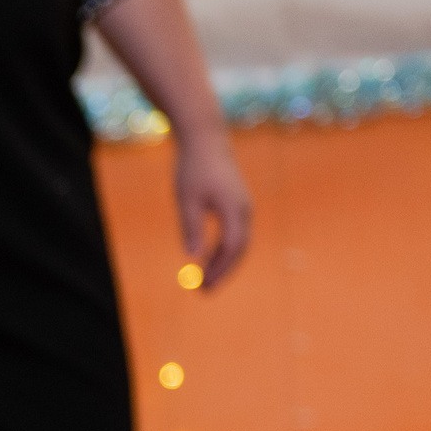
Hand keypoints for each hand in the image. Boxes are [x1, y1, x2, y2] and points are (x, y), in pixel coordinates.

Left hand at [174, 130, 250, 288]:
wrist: (205, 139)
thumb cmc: (193, 168)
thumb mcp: (187, 199)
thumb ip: (191, 227)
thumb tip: (192, 257)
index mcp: (233, 208)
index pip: (231, 247)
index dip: (219, 269)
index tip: (202, 285)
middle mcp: (244, 209)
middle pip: (238, 249)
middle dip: (222, 272)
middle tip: (204, 291)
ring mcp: (243, 206)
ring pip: (238, 243)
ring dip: (223, 263)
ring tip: (204, 280)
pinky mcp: (237, 204)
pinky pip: (235, 233)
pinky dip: (224, 249)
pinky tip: (208, 258)